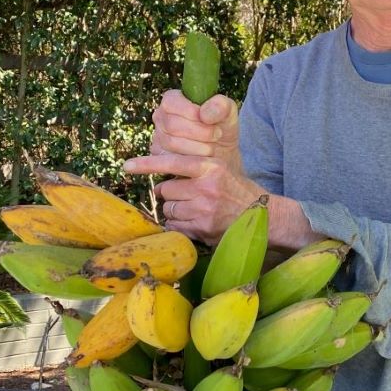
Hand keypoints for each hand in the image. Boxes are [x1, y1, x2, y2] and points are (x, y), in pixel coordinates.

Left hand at [124, 90, 258, 243]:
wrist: (263, 215)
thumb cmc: (237, 191)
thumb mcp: (220, 170)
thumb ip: (194, 170)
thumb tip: (161, 180)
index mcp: (210, 167)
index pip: (172, 162)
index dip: (146, 164)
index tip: (127, 166)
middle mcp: (206, 186)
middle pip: (167, 190)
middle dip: (171, 195)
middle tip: (186, 197)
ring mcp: (204, 209)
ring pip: (169, 209)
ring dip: (176, 211)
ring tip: (195, 210)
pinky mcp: (203, 228)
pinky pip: (176, 226)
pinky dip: (180, 225)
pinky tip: (196, 222)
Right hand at [150, 90, 240, 171]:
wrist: (222, 154)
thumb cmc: (222, 127)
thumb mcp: (228, 112)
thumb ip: (220, 105)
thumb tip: (204, 115)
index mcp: (172, 100)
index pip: (171, 103)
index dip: (192, 113)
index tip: (210, 121)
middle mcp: (160, 118)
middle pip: (172, 125)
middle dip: (200, 132)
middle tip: (217, 135)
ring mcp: (158, 138)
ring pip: (172, 144)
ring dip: (199, 148)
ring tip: (212, 147)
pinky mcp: (160, 158)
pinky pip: (171, 162)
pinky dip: (192, 161)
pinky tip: (204, 159)